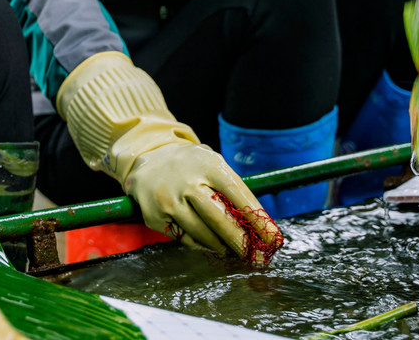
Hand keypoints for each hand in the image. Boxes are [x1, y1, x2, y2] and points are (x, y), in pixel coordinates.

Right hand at [125, 142, 279, 262]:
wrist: (146, 159)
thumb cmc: (191, 165)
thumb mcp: (212, 163)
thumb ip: (233, 188)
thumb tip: (259, 226)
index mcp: (207, 165)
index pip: (238, 196)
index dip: (258, 221)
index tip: (273, 239)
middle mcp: (186, 182)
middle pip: (221, 219)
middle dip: (242, 242)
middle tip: (258, 258)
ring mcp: (168, 199)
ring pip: (203, 233)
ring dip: (223, 246)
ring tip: (235, 252)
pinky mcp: (155, 216)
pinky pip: (185, 238)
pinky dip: (202, 244)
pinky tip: (212, 245)